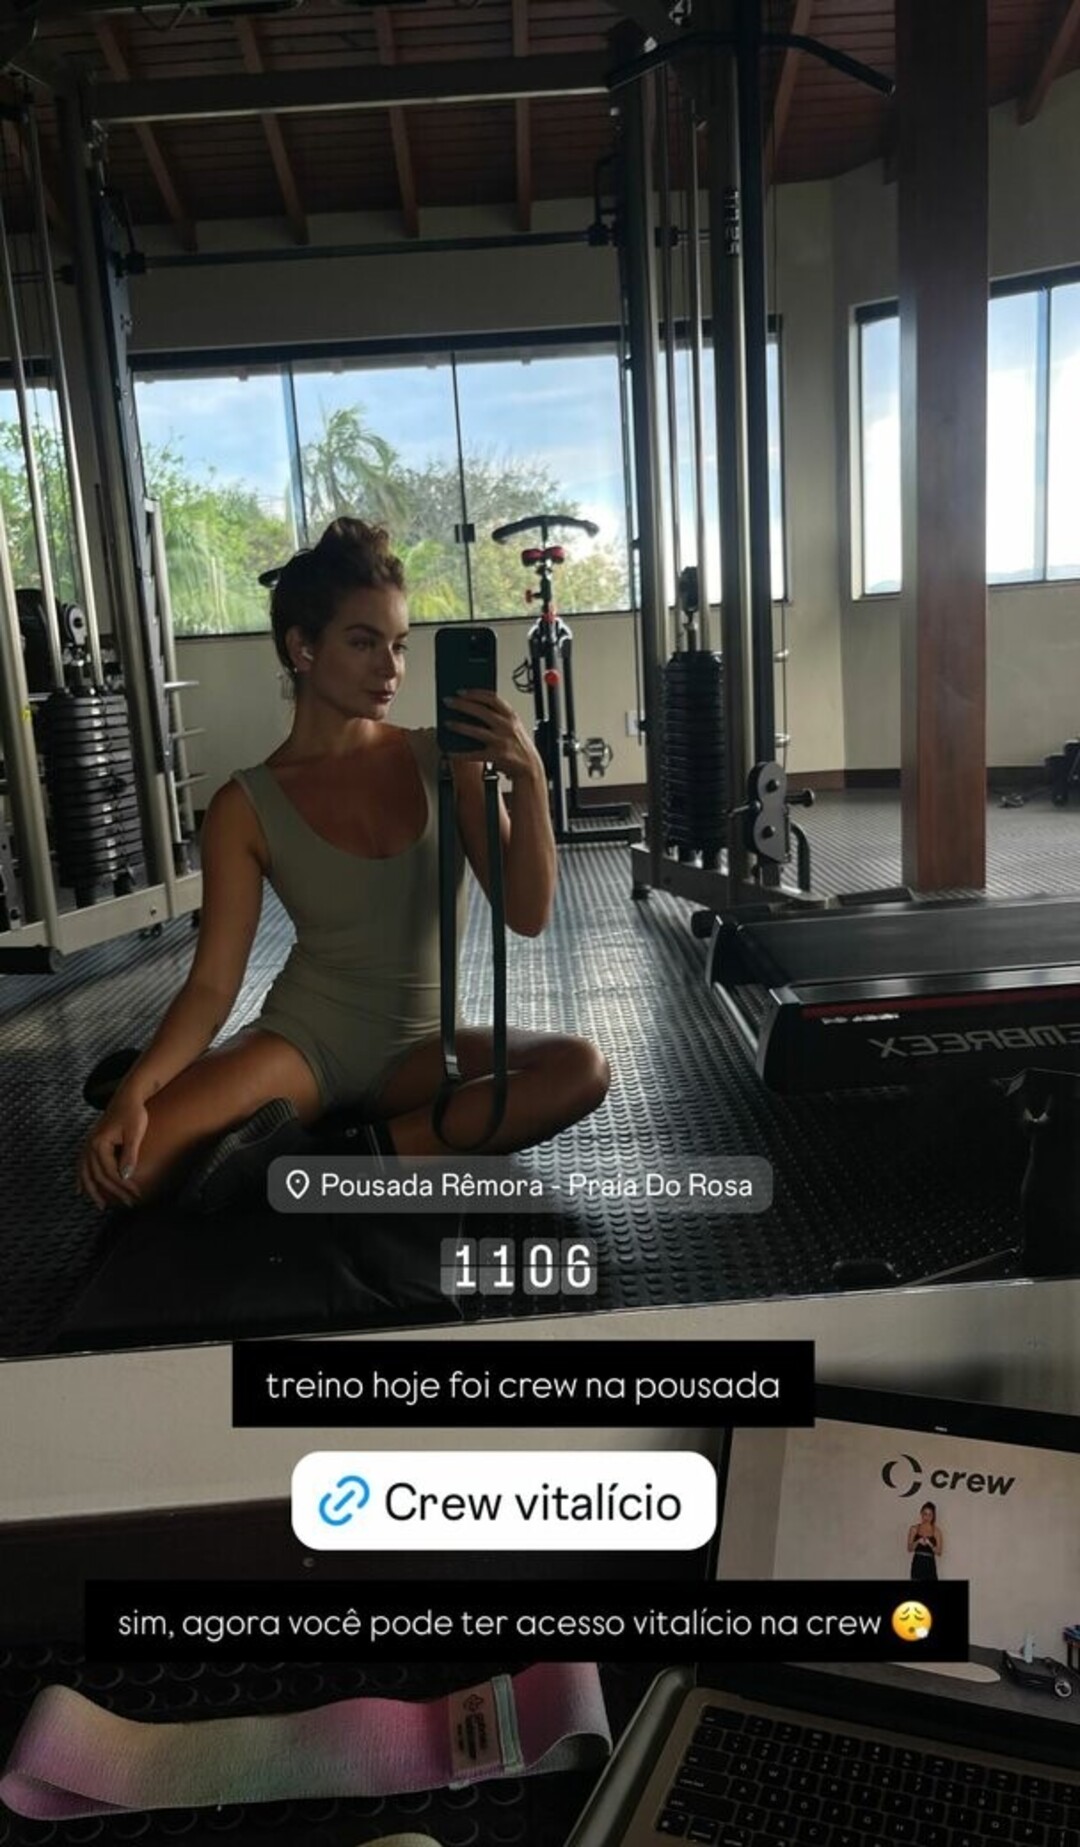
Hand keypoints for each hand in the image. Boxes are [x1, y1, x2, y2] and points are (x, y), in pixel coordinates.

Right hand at [77, 1093, 147, 1210]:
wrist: (128, 1096)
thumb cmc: (133, 1113)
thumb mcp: (135, 1133)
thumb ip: (129, 1155)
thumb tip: (125, 1177)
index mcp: (99, 1144)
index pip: (110, 1173)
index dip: (123, 1186)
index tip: (137, 1194)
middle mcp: (90, 1145)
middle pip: (98, 1176)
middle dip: (113, 1192)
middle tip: (128, 1204)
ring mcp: (88, 1144)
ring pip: (85, 1173)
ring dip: (93, 1190)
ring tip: (100, 1205)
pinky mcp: (91, 1142)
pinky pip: (82, 1164)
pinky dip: (81, 1178)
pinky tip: (80, 1189)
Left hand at [444, 690, 543, 783]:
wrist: (530, 767)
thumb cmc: (518, 745)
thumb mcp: (513, 726)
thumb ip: (498, 716)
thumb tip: (471, 708)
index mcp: (511, 716)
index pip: (492, 698)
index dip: (475, 693)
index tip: (460, 692)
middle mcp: (507, 726)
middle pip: (481, 711)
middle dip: (462, 705)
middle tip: (448, 702)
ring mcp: (502, 741)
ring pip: (476, 731)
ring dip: (459, 726)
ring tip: (447, 723)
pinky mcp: (497, 756)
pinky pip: (474, 754)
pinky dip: (461, 754)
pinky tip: (451, 752)